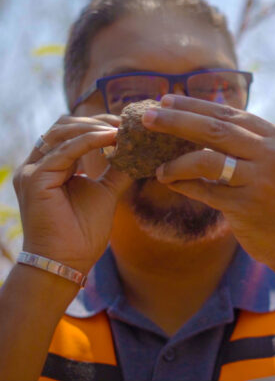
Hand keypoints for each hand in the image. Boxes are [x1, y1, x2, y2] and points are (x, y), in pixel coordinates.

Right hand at [13, 114, 131, 273]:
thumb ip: (116, 170)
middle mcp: (37, 164)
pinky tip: (112, 138)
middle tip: (126, 123)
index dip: (98, 123)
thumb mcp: (105, 192)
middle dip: (97, 120)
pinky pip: (65, 150)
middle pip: (64, 125)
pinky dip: (90, 140)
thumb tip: (136, 151)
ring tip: (121, 129)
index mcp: (51, 165)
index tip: (126, 124)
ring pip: (62, 132)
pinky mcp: (35, 178)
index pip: (71, 131)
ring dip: (94, 126)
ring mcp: (32, 169)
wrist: (69, 260)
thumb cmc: (83, 231)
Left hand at [143, 95, 274, 281]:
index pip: (229, 114)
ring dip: (176, 162)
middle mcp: (272, 154)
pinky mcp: (247, 206)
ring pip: (207, 160)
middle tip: (148, 117)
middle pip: (215, 130)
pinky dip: (184, 185)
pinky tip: (170, 184)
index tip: (166, 101)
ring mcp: (260, 180)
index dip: (194, 106)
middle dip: (177, 121)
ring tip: (158, 166)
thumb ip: (247, 142)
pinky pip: (205, 191)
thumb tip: (200, 120)